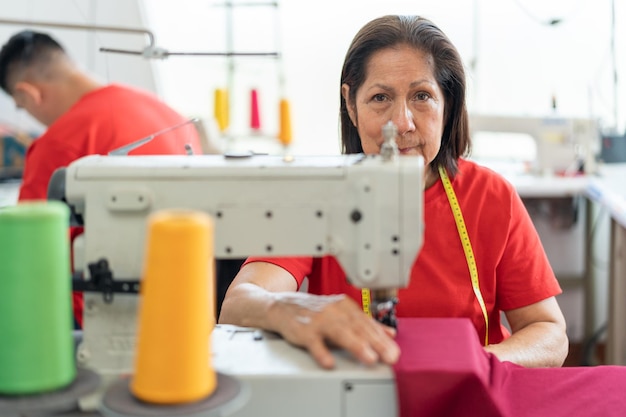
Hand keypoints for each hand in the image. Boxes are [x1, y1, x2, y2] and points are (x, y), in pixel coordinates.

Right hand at [267, 292, 399, 368]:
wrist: (282, 306)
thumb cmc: (314, 312)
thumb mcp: (341, 313)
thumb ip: (364, 323)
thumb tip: (389, 333)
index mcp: (345, 306)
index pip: (367, 323)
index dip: (382, 337)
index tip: (395, 351)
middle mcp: (334, 311)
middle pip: (358, 327)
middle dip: (375, 342)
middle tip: (389, 356)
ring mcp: (318, 320)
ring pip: (339, 332)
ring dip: (356, 345)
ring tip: (369, 358)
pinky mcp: (303, 330)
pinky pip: (313, 342)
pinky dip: (322, 351)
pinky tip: (329, 362)